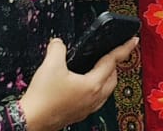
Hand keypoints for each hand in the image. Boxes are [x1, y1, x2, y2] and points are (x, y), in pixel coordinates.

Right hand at [18, 36, 137, 130]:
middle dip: (114, 65)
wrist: (29, 120)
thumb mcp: (50, 66)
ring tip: (98, 69)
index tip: (133, 41)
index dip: (124, 49)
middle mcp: (94, 97)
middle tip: (110, 55)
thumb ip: (57, 48)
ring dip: (106, 79)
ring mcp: (87, 108)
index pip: (113, 62)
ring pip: (106, 91)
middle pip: (113, 78)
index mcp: (93, 84)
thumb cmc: (42, 97)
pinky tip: (83, 87)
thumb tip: (58, 43)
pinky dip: (96, 90)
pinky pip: (96, 100)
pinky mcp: (79, 114)